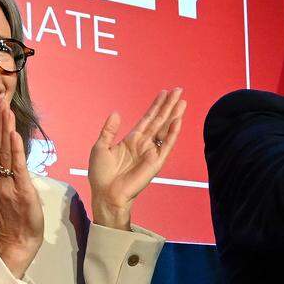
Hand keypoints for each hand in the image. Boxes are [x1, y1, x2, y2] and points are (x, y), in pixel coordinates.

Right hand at [0, 93, 44, 276]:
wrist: (18, 238)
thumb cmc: (12, 212)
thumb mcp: (1, 187)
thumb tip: (3, 145)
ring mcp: (3, 184)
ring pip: (3, 151)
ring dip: (4, 128)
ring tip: (6, 110)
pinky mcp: (19, 190)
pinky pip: (16, 167)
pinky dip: (15, 149)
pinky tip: (13, 134)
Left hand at [88, 88, 185, 229]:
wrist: (106, 193)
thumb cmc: (101, 174)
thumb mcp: (100, 147)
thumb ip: (109, 130)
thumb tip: (116, 112)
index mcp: (132, 140)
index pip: (147, 119)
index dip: (155, 106)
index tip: (164, 93)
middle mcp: (144, 144)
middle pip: (159, 120)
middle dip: (169, 105)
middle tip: (179, 90)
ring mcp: (151, 152)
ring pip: (165, 129)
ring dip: (174, 115)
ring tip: (182, 101)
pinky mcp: (155, 162)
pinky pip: (166, 145)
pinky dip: (172, 133)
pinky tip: (178, 121)